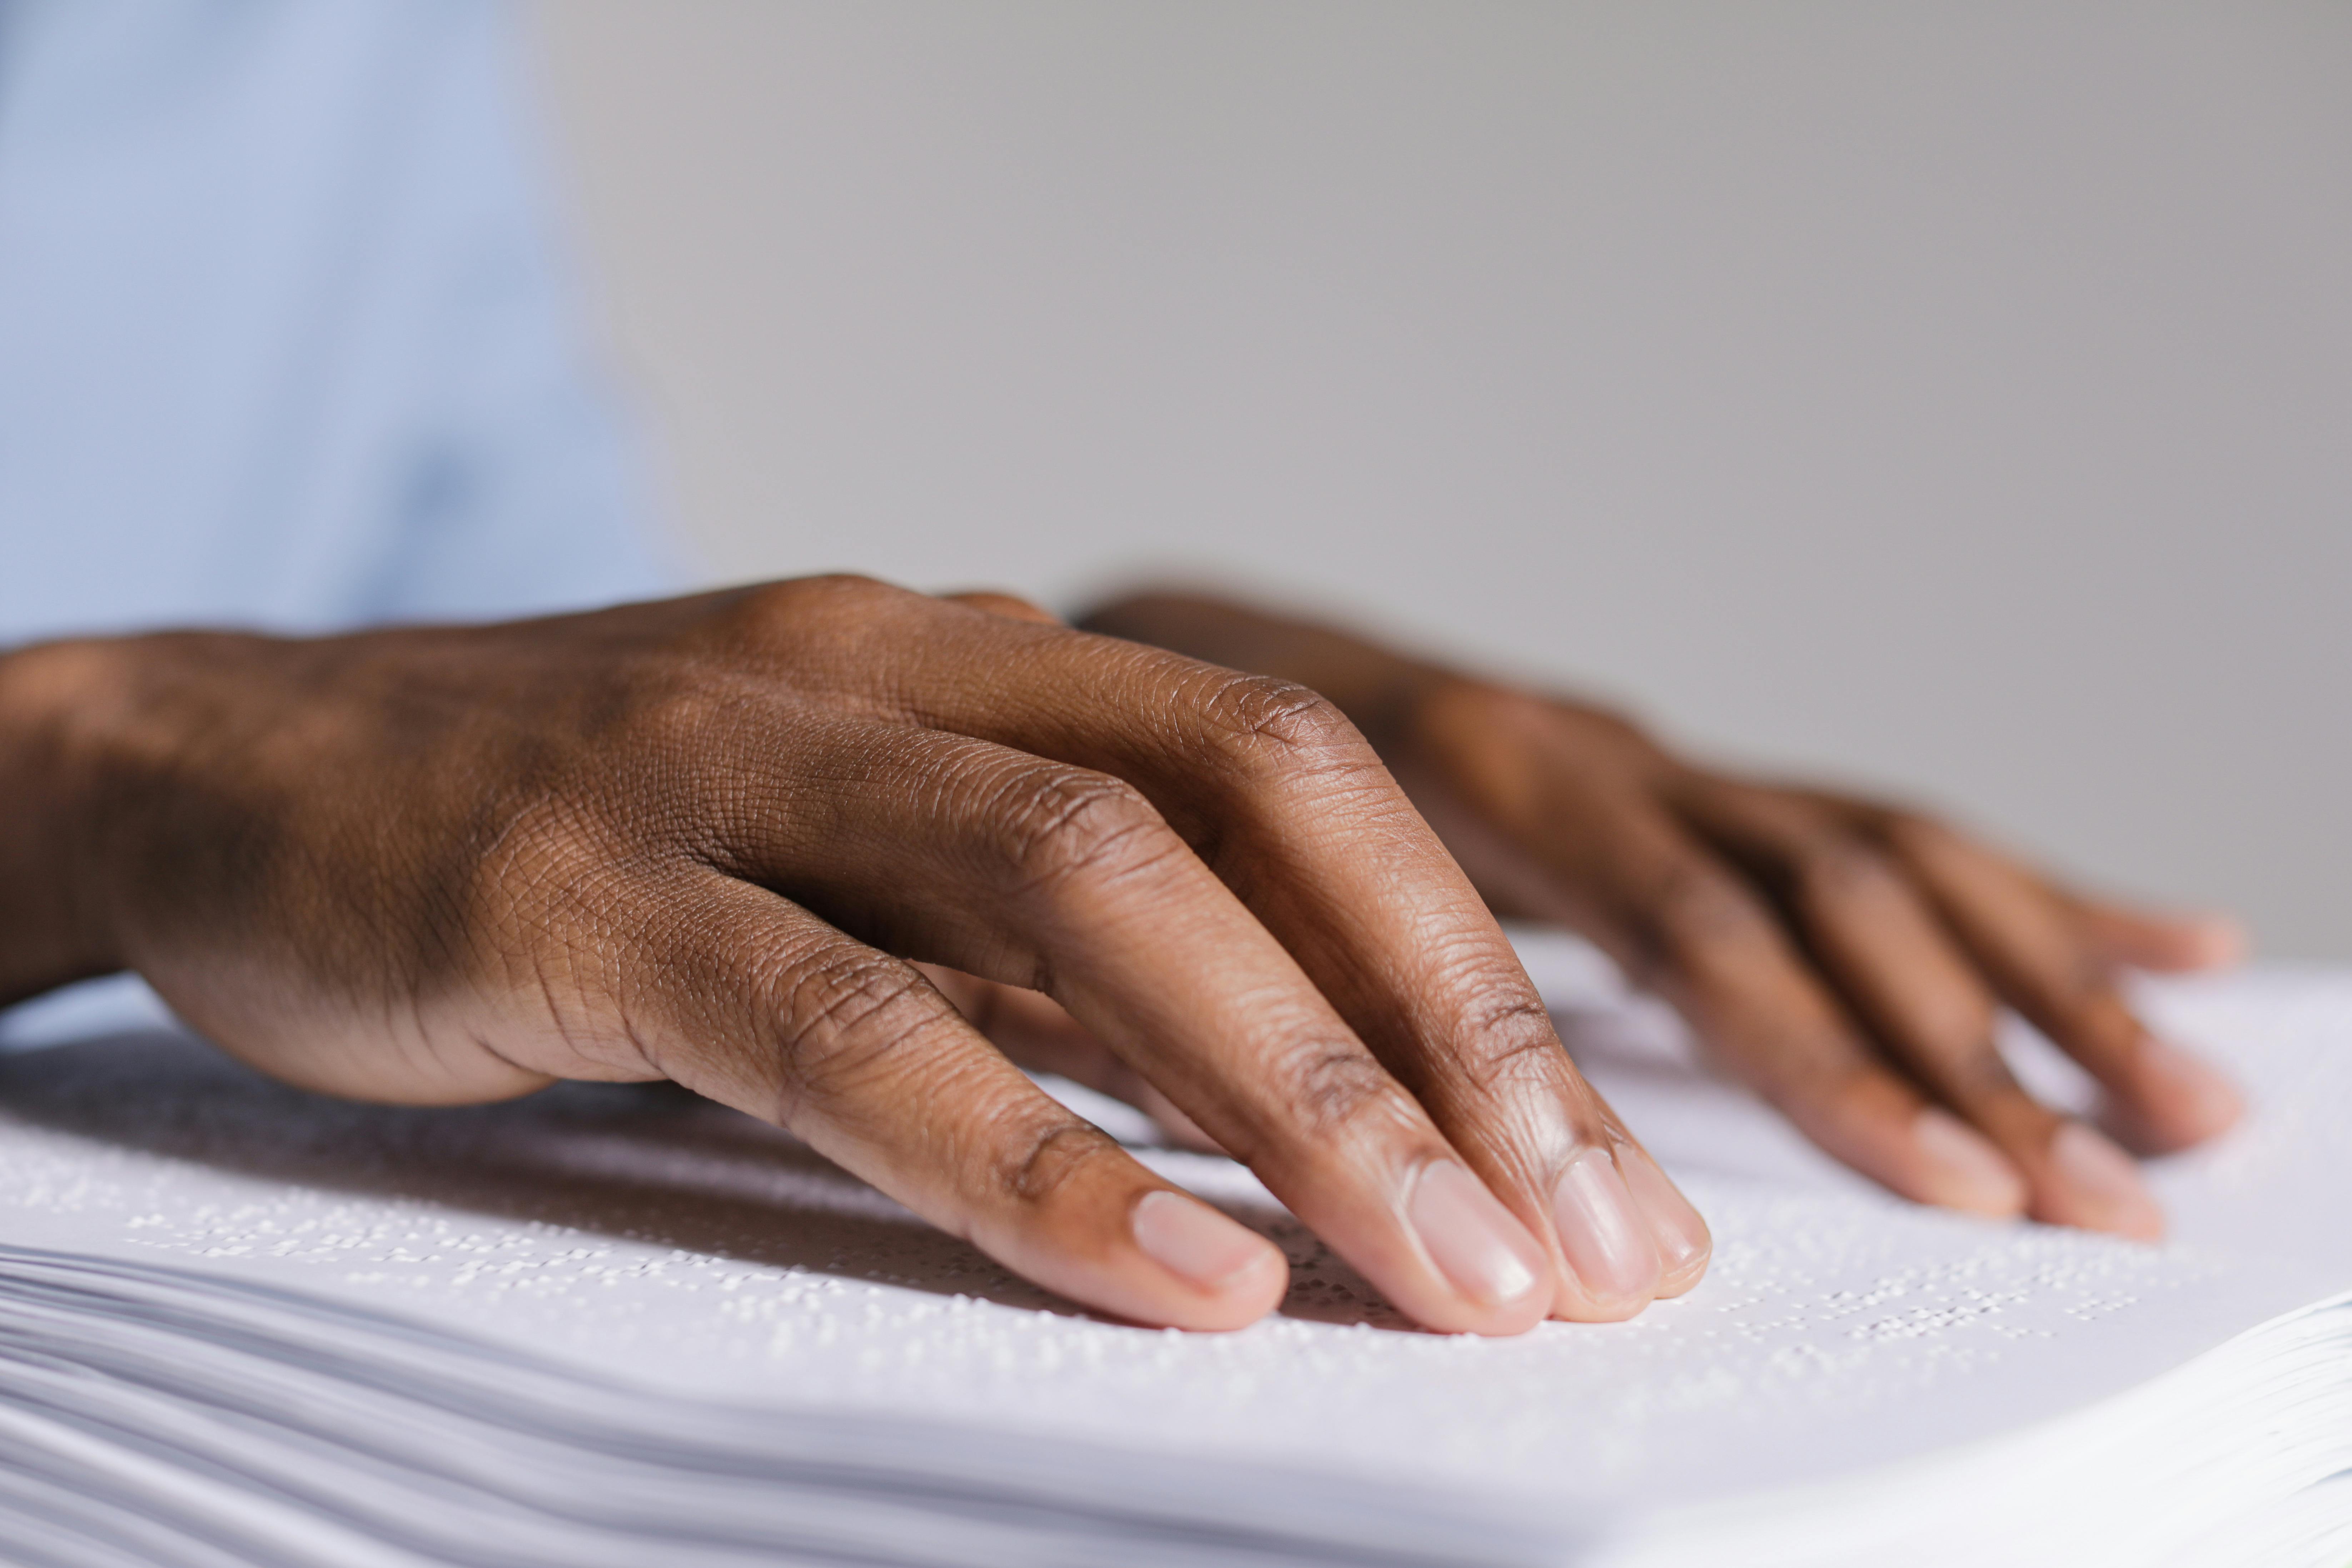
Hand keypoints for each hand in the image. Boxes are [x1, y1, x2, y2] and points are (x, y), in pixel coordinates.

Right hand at [0, 577, 1707, 1333]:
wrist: (246, 763)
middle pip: (1247, 808)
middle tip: (1594, 1244)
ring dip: (1296, 1093)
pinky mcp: (577, 893)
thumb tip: (1259, 1079)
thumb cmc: (588, 831)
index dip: (1476, 968)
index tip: (1609, 1170)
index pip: (1303, 776)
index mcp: (974, 654)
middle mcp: (887, 669)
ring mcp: (729, 763)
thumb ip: (1026, 939)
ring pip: (1080, 892)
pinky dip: (1031, 1153)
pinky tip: (1178, 1269)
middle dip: (1447, 1033)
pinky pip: (847, 1023)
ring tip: (1451, 1276)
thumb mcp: (845, 848)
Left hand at [1082, 593, 2243, 1240]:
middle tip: (2087, 1197)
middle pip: (1812, 896)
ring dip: (2033, 988)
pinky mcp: (1682, 785)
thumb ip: (1252, 977)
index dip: (1786, 1060)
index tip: (1916, 1185)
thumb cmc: (1162, 781)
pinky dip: (2022, 896)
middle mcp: (1591, 750)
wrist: (1165, 656)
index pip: (1673, 923)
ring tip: (2185, 1105)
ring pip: (1876, 861)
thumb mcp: (1179, 873)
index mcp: (1470, 764)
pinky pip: (1875, 830)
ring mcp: (1652, 763)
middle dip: (1952, 1054)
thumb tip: (1313, 1120)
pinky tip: (2165, 947)